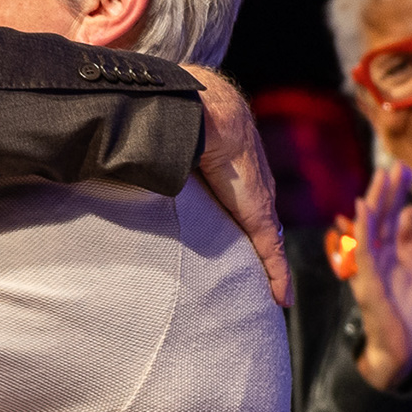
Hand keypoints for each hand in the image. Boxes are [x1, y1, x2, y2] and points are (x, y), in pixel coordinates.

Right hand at [186, 65, 293, 309]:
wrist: (204, 114)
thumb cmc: (185, 123)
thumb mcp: (179, 151)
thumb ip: (166, 165)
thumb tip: (130, 166)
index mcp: (235, 171)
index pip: (246, 203)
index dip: (247, 224)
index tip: (247, 246)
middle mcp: (252, 186)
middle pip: (262, 223)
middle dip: (264, 250)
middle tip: (263, 278)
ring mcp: (258, 202)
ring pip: (270, 241)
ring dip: (272, 268)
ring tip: (274, 295)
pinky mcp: (258, 215)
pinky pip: (272, 252)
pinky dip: (278, 275)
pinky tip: (281, 298)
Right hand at [343, 165, 411, 389]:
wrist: (399, 349)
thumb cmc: (404, 312)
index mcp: (386, 254)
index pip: (390, 218)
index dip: (396, 194)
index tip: (405, 170)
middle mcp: (372, 258)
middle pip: (379, 218)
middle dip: (387, 191)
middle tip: (395, 164)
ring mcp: (366, 269)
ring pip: (369, 230)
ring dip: (375, 202)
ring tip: (382, 176)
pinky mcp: (367, 283)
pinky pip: (363, 252)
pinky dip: (362, 228)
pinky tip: (364, 207)